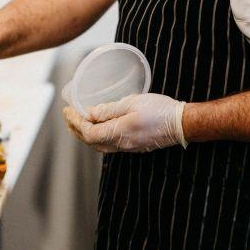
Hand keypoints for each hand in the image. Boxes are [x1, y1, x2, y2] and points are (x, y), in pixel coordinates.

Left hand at [62, 93, 186, 152]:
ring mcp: (128, 147)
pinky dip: (97, 137)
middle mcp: (122, 144)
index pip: (89, 132)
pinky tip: (97, 128)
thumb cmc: (160, 110)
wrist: (181, 124)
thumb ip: (110, 109)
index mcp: (120, 133)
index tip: (68, 110)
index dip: (76, 122)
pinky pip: (108, 145)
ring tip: (77, 123)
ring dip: (84, 135)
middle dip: (75, 129)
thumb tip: (90, 113)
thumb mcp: (133, 102)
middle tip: (68, 116)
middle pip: (91, 142)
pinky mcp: (134, 146)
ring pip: (99, 145)